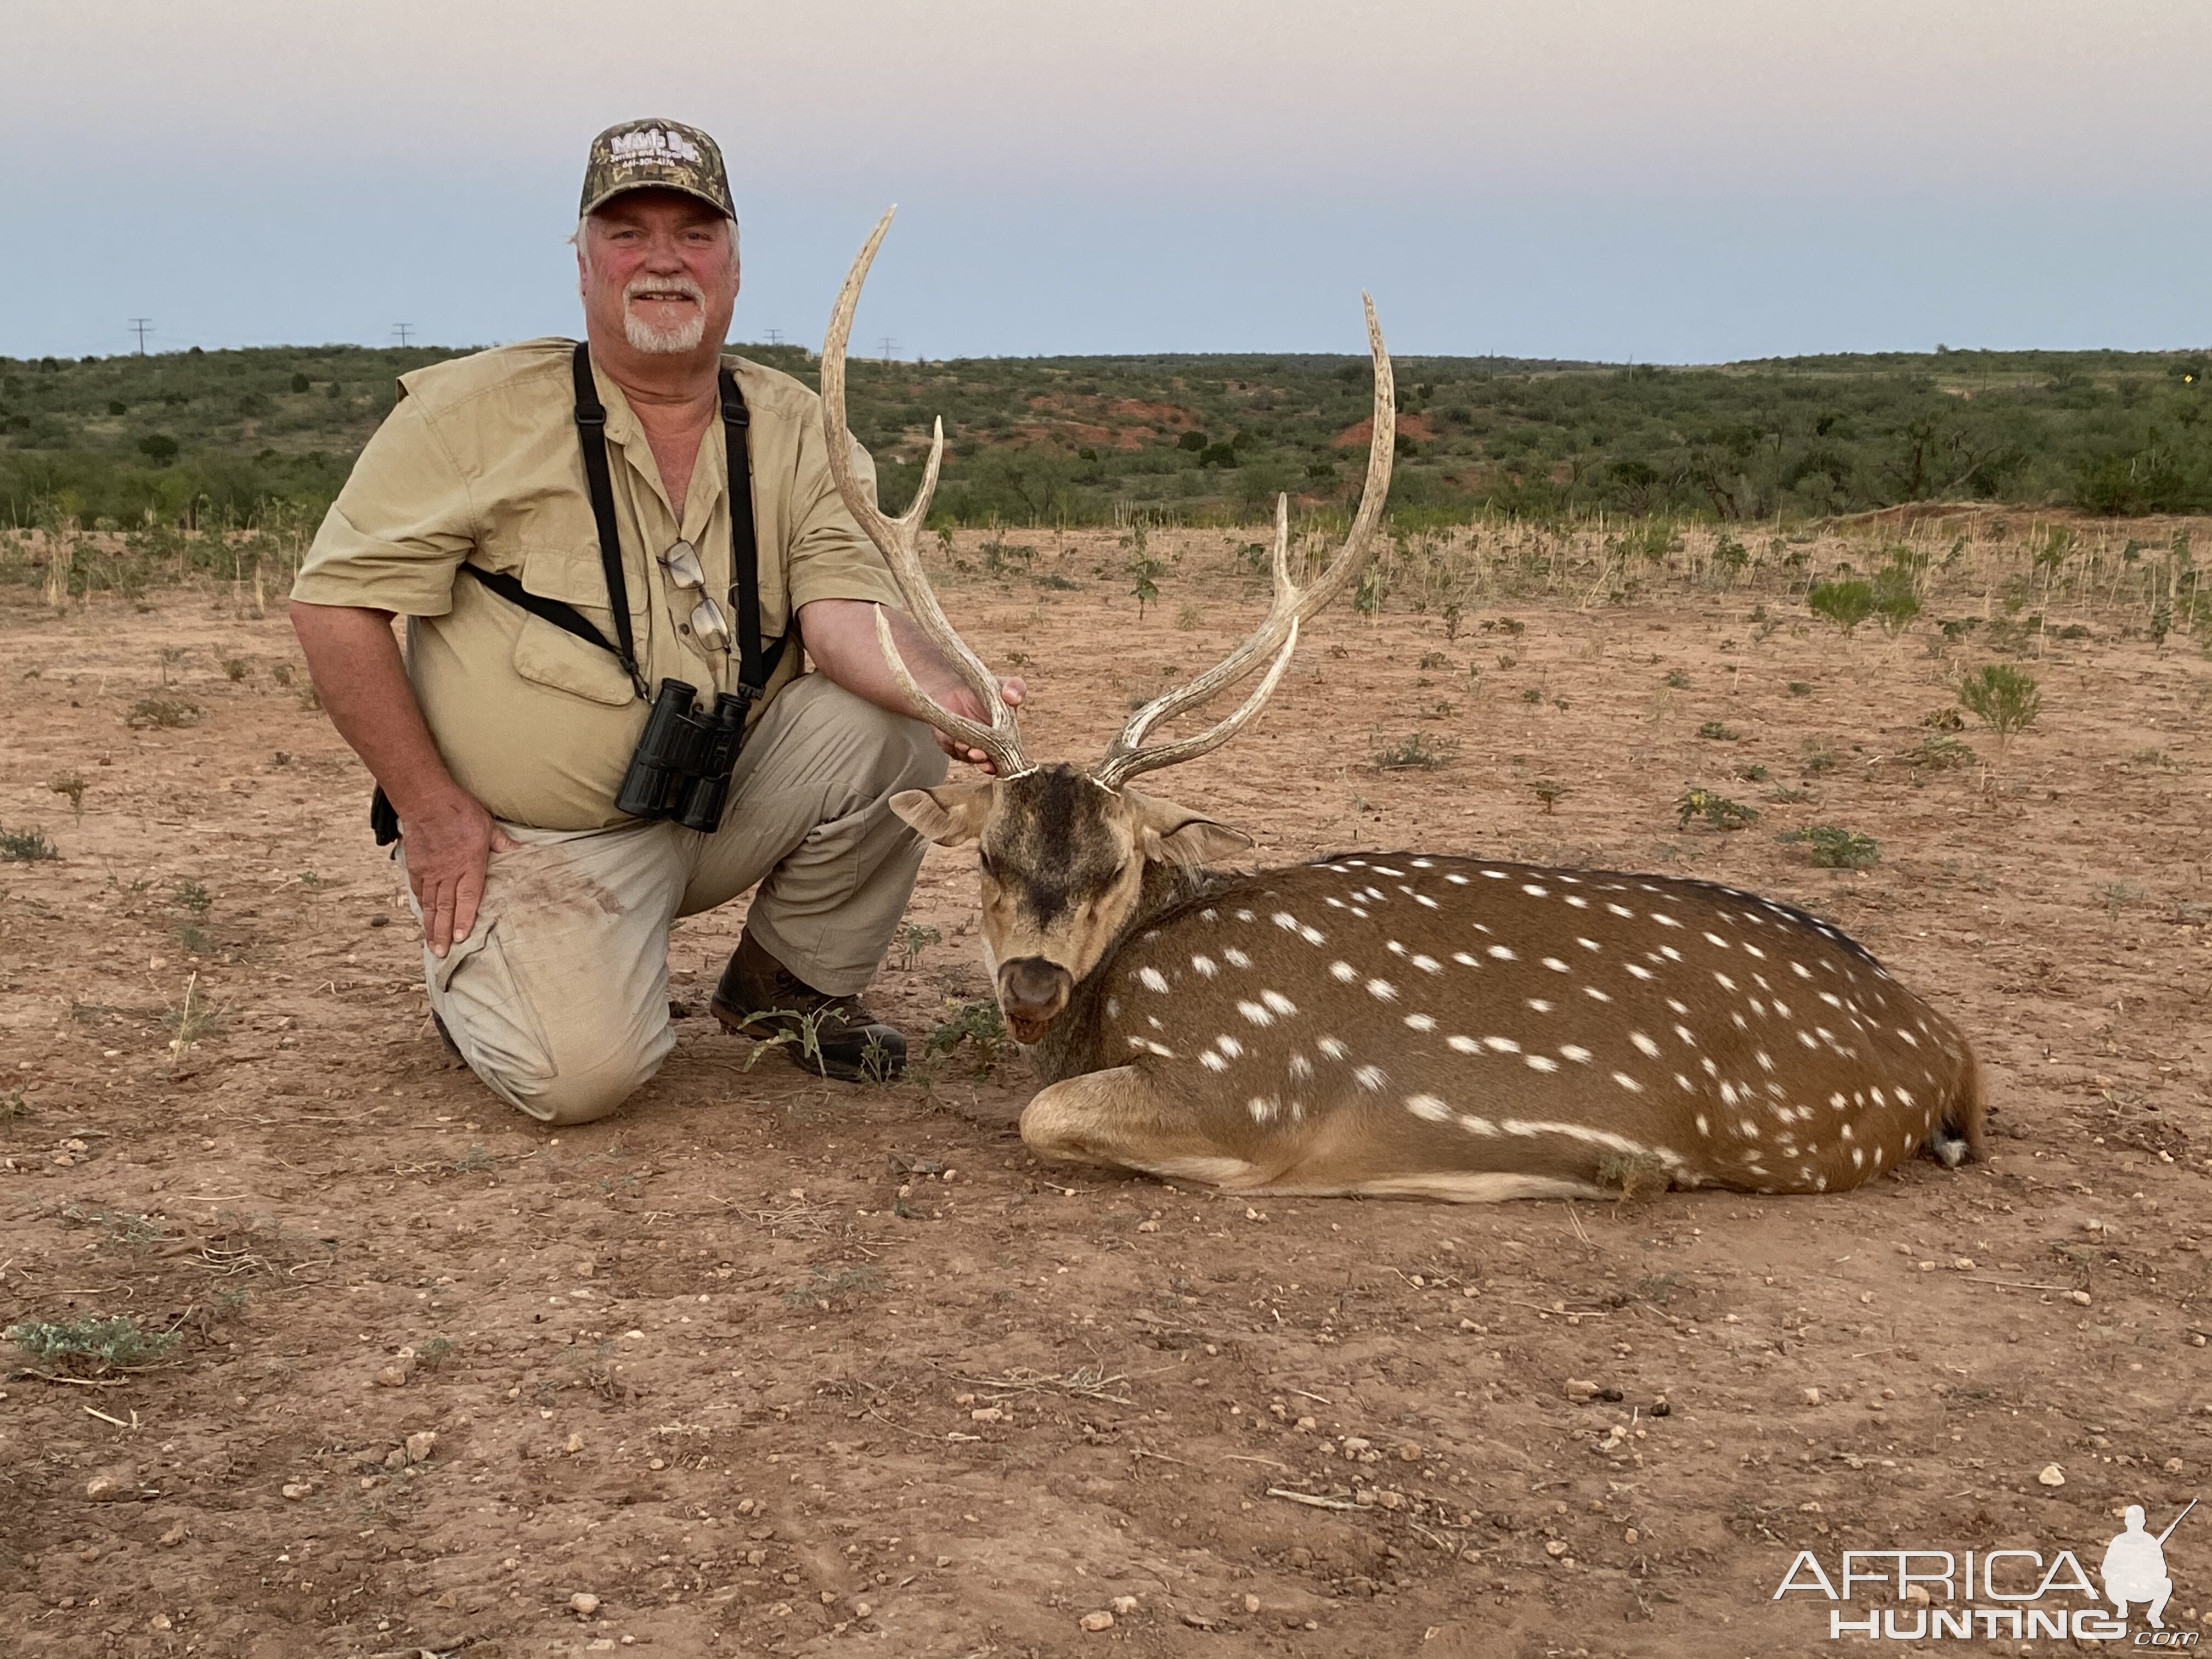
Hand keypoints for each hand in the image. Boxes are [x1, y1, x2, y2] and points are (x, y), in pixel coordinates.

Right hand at [397, 788, 519, 956]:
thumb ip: (504, 844)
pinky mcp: (416, 866)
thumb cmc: (460, 812)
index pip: (467, 898)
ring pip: (431, 904)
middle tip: (442, 953)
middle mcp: (447, 873)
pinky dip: (422, 906)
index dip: (465, 919)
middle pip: (445, 908)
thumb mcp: (488, 826)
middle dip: (443, 933)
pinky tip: (425, 917)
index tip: (462, 938)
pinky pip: (419, 891)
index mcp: (469, 866)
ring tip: (432, 945)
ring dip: (431, 926)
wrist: (426, 800)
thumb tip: (523, 852)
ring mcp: (430, 871)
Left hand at [933, 677, 1026, 773]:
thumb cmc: (986, 688)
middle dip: (985, 763)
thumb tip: (1012, 696)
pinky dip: (952, 745)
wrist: (956, 684)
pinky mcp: (951, 744)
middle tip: (980, 754)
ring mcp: (969, 747)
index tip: (1002, 760)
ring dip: (967, 753)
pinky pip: (951, 749)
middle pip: (990, 763)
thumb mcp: (1004, 684)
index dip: (1008, 763)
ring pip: (968, 757)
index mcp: (1008, 738)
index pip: (1011, 757)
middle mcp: (989, 747)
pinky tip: (952, 739)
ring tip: (963, 744)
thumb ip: (1016, 687)